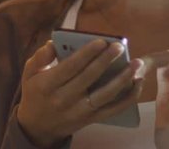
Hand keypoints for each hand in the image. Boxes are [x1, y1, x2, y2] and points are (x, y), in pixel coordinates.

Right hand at [17, 40, 143, 146]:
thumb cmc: (36, 92)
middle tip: (120, 46)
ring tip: (136, 63)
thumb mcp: (29, 73)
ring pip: (105, 95)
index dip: (87, 54)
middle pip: (89, 78)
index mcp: (47, 85)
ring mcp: (79, 112)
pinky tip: (138, 82)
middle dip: (106, 61)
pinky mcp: (91, 119)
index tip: (101, 41)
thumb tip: (53, 43)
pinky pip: (114, 109)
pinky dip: (129, 97)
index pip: (70, 67)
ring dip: (123, 78)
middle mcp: (64, 100)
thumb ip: (40, 56)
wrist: (38, 127)